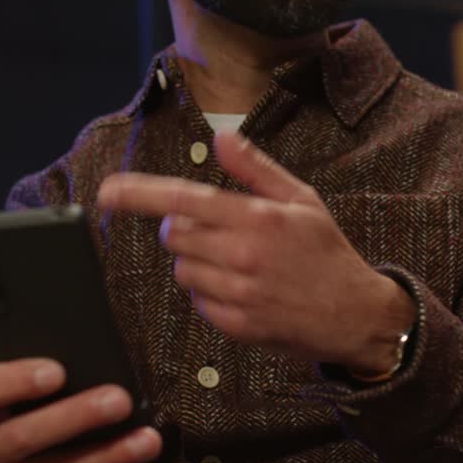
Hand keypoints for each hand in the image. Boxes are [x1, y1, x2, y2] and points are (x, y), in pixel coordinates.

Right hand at [0, 359, 161, 462]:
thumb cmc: (0, 419)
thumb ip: (24, 381)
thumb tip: (84, 361)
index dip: (16, 381)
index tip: (58, 371)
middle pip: (21, 437)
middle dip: (75, 417)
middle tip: (119, 399)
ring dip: (105, 456)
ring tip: (145, 439)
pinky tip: (132, 455)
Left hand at [97, 131, 414, 374]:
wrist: (355, 314)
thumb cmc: (327, 252)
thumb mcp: (301, 200)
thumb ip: (256, 169)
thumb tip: (222, 138)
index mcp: (258, 218)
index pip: (184, 200)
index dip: (139, 195)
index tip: (107, 191)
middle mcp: (243, 255)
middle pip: (173, 235)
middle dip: (183, 228)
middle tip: (217, 230)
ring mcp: (238, 293)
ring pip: (182, 269)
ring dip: (197, 262)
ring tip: (237, 262)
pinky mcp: (236, 324)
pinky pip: (197, 301)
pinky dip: (209, 292)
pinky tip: (242, 288)